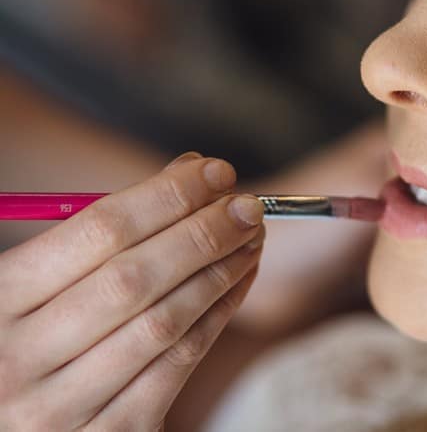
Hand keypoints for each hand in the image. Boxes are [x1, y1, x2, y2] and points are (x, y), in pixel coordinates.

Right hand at [0, 152, 264, 429]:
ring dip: (220, 271)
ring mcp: (61, 407)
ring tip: (251, 238)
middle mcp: (18, 360)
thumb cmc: (40, 330)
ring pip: (164, 323)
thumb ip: (109, 227)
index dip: (167, 196)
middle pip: (134, 278)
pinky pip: (179, 363)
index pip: (97, 232)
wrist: (17, 419)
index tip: (217, 171)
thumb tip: (191, 172)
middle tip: (248, 205)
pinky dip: (218, 314)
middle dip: (202, 233)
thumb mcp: (46, 278)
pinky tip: (239, 281)